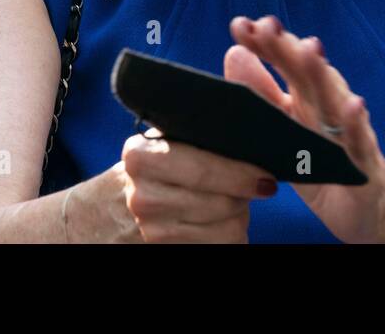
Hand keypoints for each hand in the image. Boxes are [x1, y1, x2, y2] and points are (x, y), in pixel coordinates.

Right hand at [118, 130, 275, 242]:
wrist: (116, 208)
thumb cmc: (158, 166)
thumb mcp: (168, 140)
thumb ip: (200, 132)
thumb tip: (255, 136)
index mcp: (141, 156)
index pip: (203, 170)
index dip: (241, 175)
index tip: (268, 178)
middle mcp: (142, 197)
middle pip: (220, 204)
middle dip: (244, 195)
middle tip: (255, 186)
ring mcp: (152, 231)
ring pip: (226, 231)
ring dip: (240, 217)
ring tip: (234, 202)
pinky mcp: (164, 252)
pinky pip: (220, 248)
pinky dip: (230, 235)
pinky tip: (221, 222)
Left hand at [226, 15, 384, 242]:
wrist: (366, 204)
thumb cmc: (319, 160)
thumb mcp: (283, 129)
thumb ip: (262, 93)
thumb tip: (234, 52)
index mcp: (304, 95)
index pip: (283, 62)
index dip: (264, 44)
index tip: (240, 25)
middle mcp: (326, 105)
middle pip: (306, 72)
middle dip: (288, 48)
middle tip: (267, 25)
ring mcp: (347, 130)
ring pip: (333, 98)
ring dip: (321, 74)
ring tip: (309, 49)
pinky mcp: (364, 161)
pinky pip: (360, 140)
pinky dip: (357, 123)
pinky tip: (354, 105)